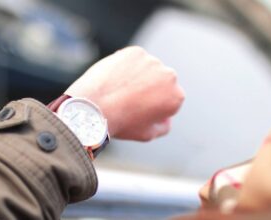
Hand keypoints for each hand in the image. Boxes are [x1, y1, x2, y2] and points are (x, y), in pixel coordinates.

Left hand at [65, 46, 184, 140]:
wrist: (94, 107)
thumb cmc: (121, 124)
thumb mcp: (147, 135)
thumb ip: (164, 126)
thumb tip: (166, 118)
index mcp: (176, 97)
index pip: (170, 99)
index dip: (155, 105)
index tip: (139, 109)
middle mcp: (169, 76)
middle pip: (161, 81)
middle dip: (150, 88)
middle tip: (129, 98)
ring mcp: (152, 61)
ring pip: (147, 68)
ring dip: (138, 75)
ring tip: (119, 89)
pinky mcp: (135, 52)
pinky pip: (133, 59)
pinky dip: (126, 66)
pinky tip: (114, 78)